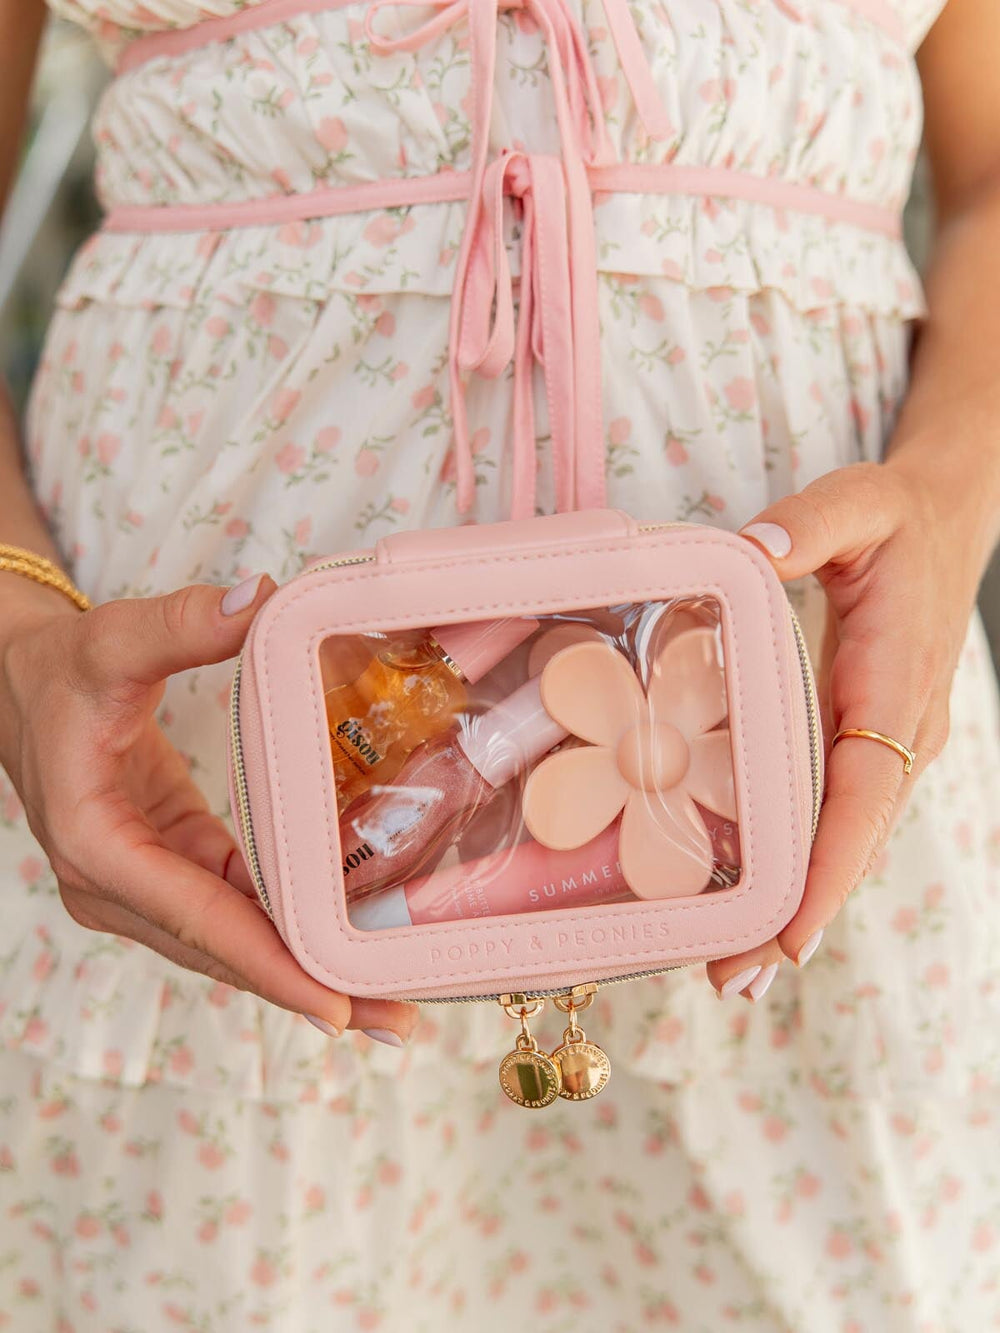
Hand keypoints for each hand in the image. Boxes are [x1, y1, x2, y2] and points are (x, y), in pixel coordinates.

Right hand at [0, 575, 416, 1044]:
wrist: (20, 689)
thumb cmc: (58, 670)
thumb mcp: (112, 641)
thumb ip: (180, 624)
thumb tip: (259, 598)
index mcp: (96, 842)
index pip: (195, 916)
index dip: (268, 964)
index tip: (334, 1006)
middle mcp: (116, 885)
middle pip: (223, 951)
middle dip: (308, 987)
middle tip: (398, 1020)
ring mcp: (143, 884)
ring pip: (231, 943)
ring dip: (306, 972)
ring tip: (390, 1004)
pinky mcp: (169, 867)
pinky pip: (233, 911)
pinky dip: (286, 933)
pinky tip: (344, 948)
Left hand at [705, 460, 985, 1000]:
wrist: (947, 520)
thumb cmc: (898, 517)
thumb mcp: (859, 502)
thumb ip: (810, 523)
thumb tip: (754, 551)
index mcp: (897, 685)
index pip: (865, 794)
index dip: (829, 868)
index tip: (790, 935)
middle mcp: (900, 732)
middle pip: (851, 843)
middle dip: (797, 917)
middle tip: (732, 982)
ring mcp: (888, 743)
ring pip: (845, 841)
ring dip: (796, 908)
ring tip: (733, 973)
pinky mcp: (869, 741)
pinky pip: (837, 815)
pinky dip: (802, 867)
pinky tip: (759, 905)